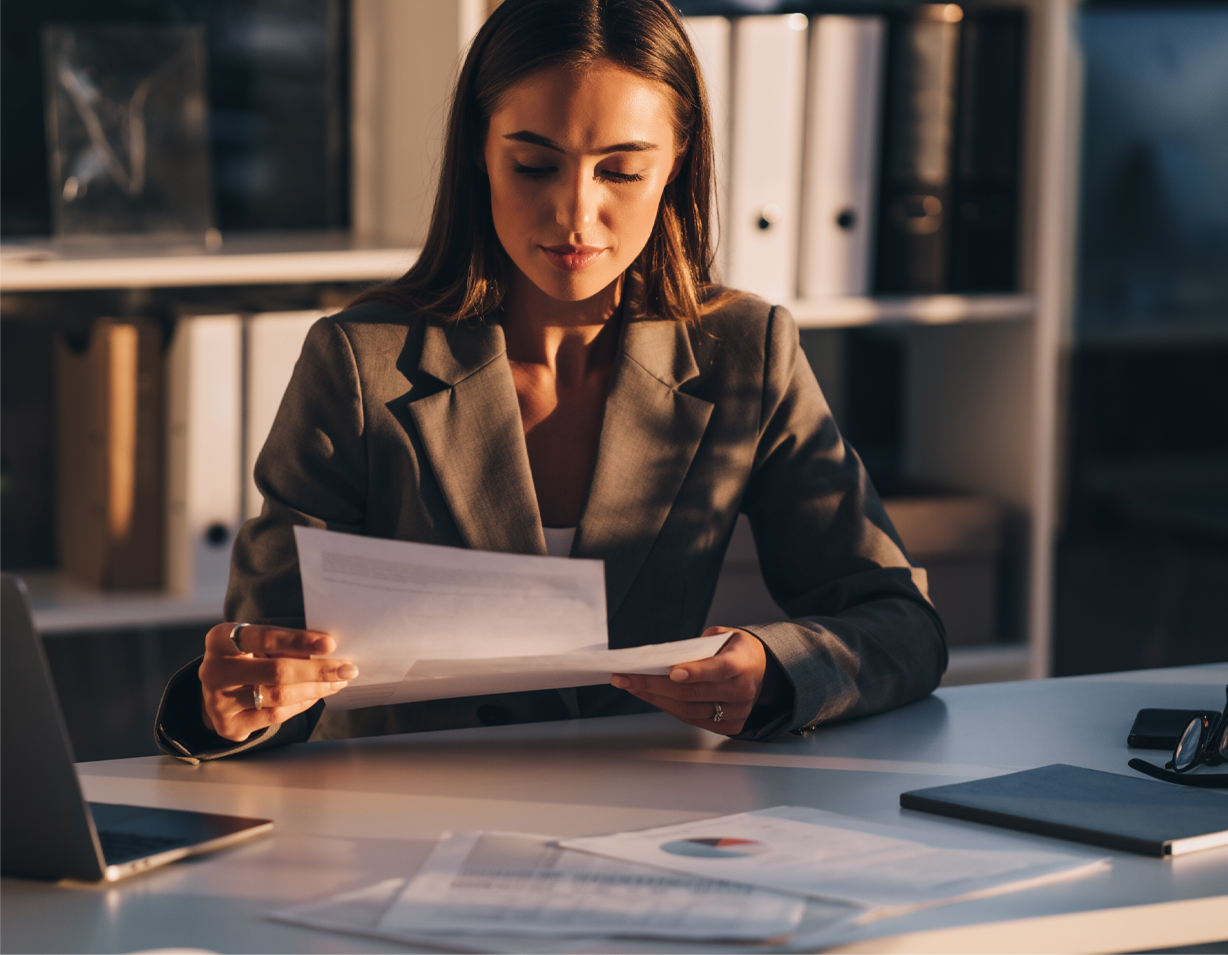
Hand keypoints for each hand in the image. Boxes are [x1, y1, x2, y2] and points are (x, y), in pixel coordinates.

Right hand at [199, 623, 356, 741]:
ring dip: (315, 689)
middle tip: (347, 669)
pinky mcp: (228, 725)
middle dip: (318, 670)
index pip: (265, 637)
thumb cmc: (247, 658)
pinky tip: (316, 695)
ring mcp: (218, 701)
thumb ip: (284, 645)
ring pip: (279, 696)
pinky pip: (275, 716)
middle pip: (276, 671)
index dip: (299, 640)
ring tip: (338, 682)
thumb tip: (329, 652)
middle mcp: (214, 669)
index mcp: (221, 639)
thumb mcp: (257, 644)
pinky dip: (301, 705)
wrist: (217, 691)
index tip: (330, 643)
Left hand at [610, 627, 765, 735]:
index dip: (694, 672)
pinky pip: (691, 720)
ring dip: (655, 699)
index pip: (717, 670)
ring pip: (688, 711)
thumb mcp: (723, 636)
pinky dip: (668, 708)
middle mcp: (742, 691)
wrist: (761, 670)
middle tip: (627, 678)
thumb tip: (665, 661)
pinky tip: (650, 696)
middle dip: (655, 686)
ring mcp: (736, 712)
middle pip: (693, 694)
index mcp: (743, 664)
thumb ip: (699, 647)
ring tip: (631, 686)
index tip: (671, 671)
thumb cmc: (736, 650)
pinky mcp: (729, 725)